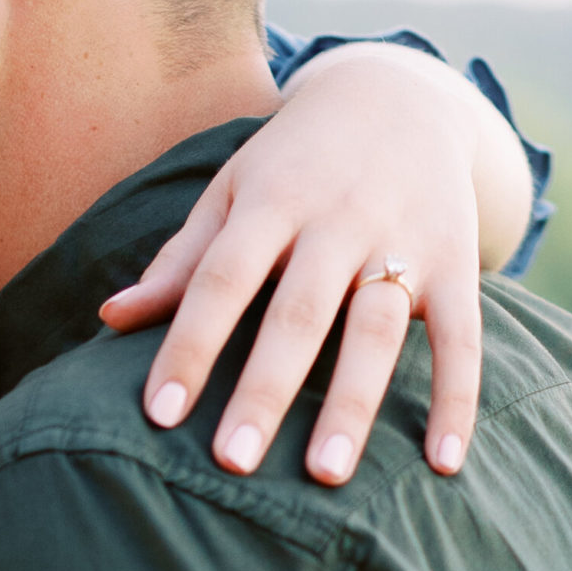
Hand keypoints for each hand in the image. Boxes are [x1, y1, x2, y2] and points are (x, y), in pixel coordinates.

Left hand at [99, 42, 533, 484]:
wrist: (401, 95)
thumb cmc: (293, 163)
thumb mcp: (232, 192)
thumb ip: (180, 261)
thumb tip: (109, 318)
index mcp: (270, 203)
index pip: (220, 281)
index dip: (188, 346)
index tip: (159, 413)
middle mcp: (337, 221)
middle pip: (297, 314)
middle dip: (265, 389)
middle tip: (233, 464)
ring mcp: (403, 241)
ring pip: (376, 331)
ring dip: (352, 403)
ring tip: (326, 475)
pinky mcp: (458, 263)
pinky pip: (461, 339)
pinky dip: (456, 400)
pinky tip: (440, 465)